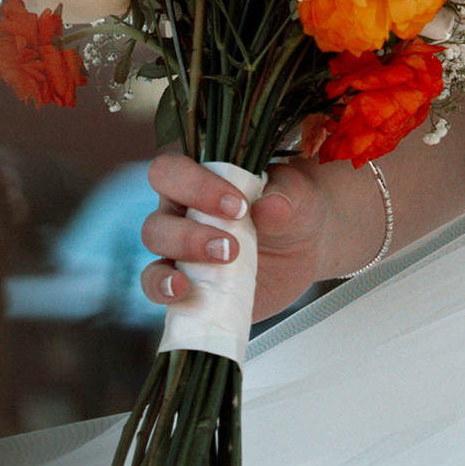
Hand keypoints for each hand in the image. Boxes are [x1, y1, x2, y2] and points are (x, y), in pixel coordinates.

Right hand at [139, 152, 339, 320]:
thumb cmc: (295, 206)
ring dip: (180, 260)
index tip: (238, 207)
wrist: (309, 245)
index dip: (195, 188)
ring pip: (155, 253)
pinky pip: (157, 287)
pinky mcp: (188, 284)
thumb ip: (285, 195)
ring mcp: (181, 252)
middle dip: (189, 236)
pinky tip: (183, 293)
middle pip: (157, 221)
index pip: (170, 172)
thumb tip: (269, 207)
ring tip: (216, 268)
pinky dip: (163, 290)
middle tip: (232, 248)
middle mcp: (181, 214)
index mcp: (199, 179)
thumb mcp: (299, 193)